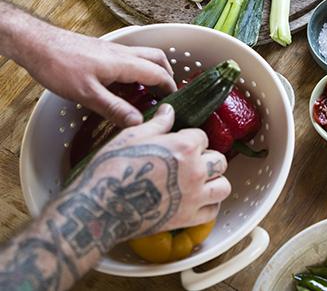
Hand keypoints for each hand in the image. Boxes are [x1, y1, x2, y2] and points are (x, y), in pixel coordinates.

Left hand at [24, 24, 176, 126]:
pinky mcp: (102, 51)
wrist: (39, 44)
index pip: (158, 74)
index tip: (174, 103)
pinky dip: (136, 69)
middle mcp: (123, 53)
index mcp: (125, 63)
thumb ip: (114, 108)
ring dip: (152, 70)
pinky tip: (124, 84)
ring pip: (144, 56)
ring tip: (148, 91)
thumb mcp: (87, 94)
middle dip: (166, 74)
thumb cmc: (60, 66)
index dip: (169, 88)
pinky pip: (129, 58)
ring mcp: (113, 50)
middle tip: (166, 94)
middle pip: (157, 58)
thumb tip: (138, 122)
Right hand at [70, 104, 229, 239]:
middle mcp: (196, 170)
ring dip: (215, 181)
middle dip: (207, 159)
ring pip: (223, 186)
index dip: (191, 139)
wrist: (100, 207)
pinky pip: (212, 211)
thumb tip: (169, 110)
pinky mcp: (188, 219)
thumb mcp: (133, 136)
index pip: (202, 137)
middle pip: (219, 160)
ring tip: (201, 181)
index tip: (179, 145)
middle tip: (192, 163)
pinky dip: (209, 206)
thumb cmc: (113, 167)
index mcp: (185, 146)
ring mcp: (194, 196)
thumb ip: (158, 123)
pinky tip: (198, 201)